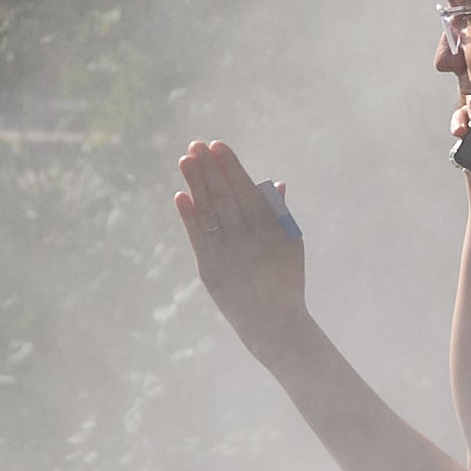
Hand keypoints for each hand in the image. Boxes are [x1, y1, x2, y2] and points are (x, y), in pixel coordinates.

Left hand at [172, 140, 306, 349]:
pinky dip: (188, 216)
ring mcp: (227, 256)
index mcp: (271, 230)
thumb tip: (275, 182)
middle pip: (224, 197)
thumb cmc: (285, 279)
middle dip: (208, 169)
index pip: (246, 190)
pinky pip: (197, 237)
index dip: (230, 167)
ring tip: (184, 160)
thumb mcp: (291, 244)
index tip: (217, 145)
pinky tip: (180, 196)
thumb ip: (279, 213)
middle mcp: (248, 241)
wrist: (274, 324)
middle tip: (195, 145)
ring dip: (195, 185)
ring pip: (209, 213)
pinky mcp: (210, 271)